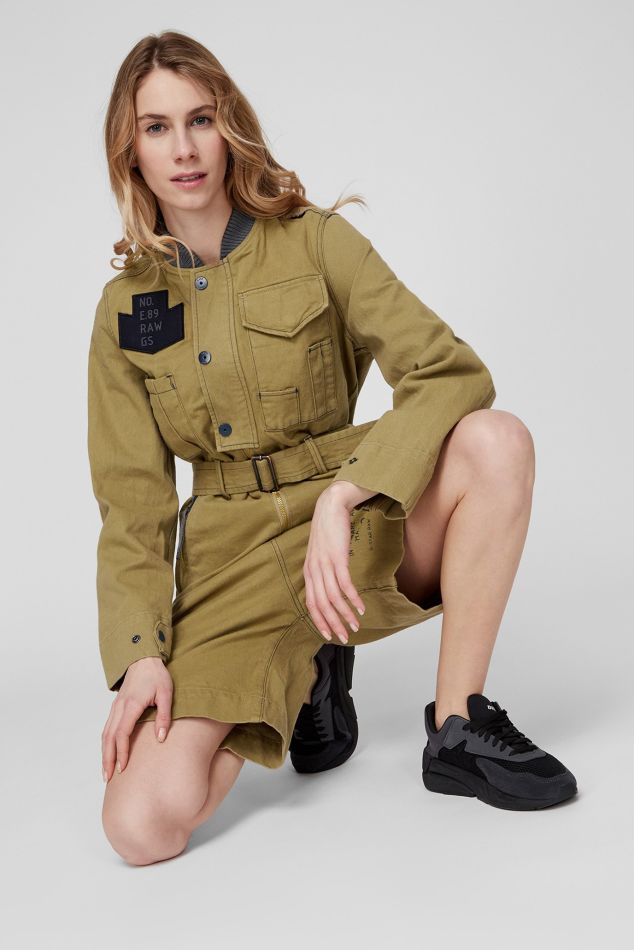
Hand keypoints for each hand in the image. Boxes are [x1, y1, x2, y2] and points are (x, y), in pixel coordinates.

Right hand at [101, 656, 172, 781]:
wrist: (143, 659)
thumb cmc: (156, 675)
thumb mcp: (166, 693)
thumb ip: (163, 716)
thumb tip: (160, 738)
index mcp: (131, 705)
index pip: (122, 733)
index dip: (122, 752)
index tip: (123, 768)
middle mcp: (119, 707)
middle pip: (108, 737)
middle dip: (107, 759)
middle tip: (107, 778)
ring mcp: (115, 707)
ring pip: (105, 734)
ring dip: (104, 753)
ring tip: (105, 772)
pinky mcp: (115, 707)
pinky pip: (107, 728)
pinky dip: (105, 743)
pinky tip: (108, 753)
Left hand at [303, 482, 371, 642]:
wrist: (331, 505)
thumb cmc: (329, 530)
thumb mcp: (320, 553)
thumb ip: (323, 571)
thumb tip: (331, 589)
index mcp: (308, 572)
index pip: (310, 603)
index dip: (319, 621)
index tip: (329, 635)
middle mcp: (313, 570)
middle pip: (321, 605)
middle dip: (333, 624)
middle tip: (344, 637)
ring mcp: (324, 564)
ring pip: (333, 597)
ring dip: (345, 614)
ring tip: (356, 624)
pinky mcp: (337, 557)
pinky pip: (344, 583)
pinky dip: (352, 598)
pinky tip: (360, 606)